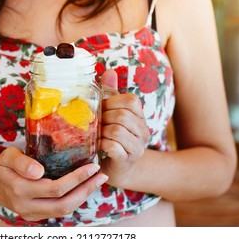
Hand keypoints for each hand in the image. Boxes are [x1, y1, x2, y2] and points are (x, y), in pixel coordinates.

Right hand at [0, 147, 107, 220]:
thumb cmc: (3, 166)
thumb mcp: (7, 156)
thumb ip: (21, 162)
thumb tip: (39, 172)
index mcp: (19, 189)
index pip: (55, 188)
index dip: (76, 179)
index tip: (92, 166)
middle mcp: (26, 206)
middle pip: (63, 204)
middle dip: (86, 189)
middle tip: (101, 174)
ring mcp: (31, 215)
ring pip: (64, 210)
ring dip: (83, 196)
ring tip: (97, 181)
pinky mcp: (36, 217)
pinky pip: (60, 210)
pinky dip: (75, 199)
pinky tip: (84, 187)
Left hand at [99, 70, 149, 186]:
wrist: (113, 167)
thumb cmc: (110, 137)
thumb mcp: (110, 113)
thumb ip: (110, 93)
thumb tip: (110, 71)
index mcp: (139, 117)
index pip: (131, 101)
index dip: (112, 101)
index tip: (101, 109)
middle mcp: (143, 131)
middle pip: (122, 115)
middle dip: (104, 117)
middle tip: (96, 124)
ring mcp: (137, 147)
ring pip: (117, 130)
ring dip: (101, 131)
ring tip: (96, 135)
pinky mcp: (127, 160)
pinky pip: (113, 147)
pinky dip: (102, 144)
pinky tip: (99, 146)